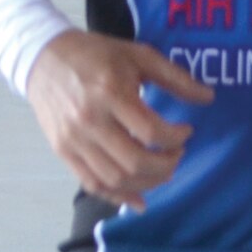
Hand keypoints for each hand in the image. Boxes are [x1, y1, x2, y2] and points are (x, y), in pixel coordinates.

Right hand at [23, 30, 213, 209]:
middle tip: (176, 155)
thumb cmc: (94, 54)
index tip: (186, 132)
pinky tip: (138, 197)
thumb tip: (209, 98)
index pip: (151, 132)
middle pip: (136, 162)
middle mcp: (90, 118)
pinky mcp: (62, 150)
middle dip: (166, 166)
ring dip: (147, 183)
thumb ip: (174, 77)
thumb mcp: (137, 54)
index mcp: (110, 91)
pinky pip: (93, 184)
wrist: (42, 57)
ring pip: (116, 179)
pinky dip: (118, 197)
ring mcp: (73, 138)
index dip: (176, 138)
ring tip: (160, 170)